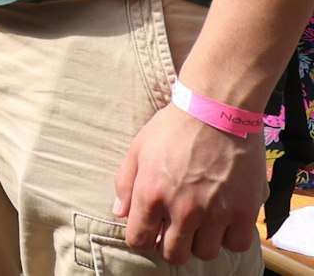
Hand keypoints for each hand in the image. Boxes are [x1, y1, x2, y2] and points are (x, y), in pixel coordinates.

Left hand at [113, 104, 264, 263]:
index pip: (138, 241)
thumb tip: (119, 214)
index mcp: (151, 194)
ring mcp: (215, 212)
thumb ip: (125, 184)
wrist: (216, 110)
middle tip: (177, 228)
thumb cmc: (174, 127)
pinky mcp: (244, 210)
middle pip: (174, 254)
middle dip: (171, 244)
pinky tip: (225, 221)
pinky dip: (231, 237)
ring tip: (203, 222)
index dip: (142, 238)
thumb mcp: (138, 150)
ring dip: (201, 241)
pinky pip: (237, 244)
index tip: (150, 229)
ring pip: (205, 252)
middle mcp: (182, 209)